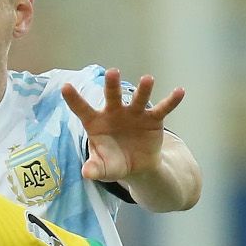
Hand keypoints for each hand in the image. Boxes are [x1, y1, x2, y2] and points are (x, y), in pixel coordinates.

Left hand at [60, 68, 184, 182]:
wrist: (137, 166)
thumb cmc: (113, 163)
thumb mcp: (103, 169)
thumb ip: (95, 168)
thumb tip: (86, 172)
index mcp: (96, 123)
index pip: (83, 109)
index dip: (74, 99)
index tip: (65, 86)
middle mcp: (115, 113)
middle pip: (112, 97)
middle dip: (112, 85)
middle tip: (113, 72)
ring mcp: (134, 114)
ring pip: (138, 99)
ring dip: (144, 89)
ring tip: (148, 79)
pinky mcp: (153, 119)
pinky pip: (163, 109)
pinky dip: (172, 101)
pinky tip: (180, 92)